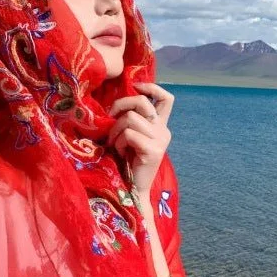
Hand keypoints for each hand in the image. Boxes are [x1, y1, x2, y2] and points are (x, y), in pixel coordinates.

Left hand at [108, 82, 173, 198]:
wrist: (133, 189)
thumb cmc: (127, 161)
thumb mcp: (130, 135)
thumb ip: (131, 119)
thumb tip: (116, 103)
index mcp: (160, 125)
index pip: (166, 98)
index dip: (150, 87)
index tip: (135, 87)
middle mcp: (163, 130)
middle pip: (141, 102)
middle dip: (120, 105)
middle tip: (110, 118)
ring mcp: (160, 140)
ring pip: (130, 118)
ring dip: (116, 130)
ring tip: (115, 144)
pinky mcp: (153, 150)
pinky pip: (128, 135)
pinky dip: (119, 143)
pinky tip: (121, 153)